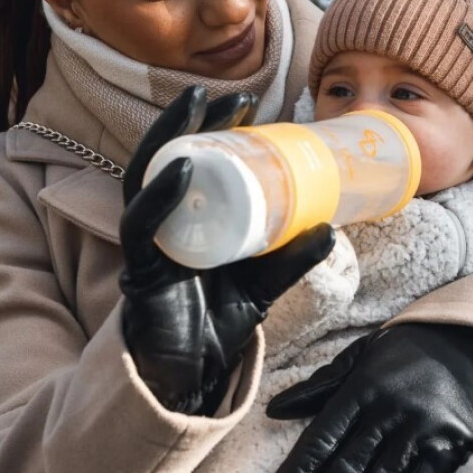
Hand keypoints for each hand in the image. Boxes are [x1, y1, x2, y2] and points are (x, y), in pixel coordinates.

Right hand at [120, 85, 334, 414]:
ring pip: (146, 178)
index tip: (249, 106)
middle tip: (232, 96)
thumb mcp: (263, 282)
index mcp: (191, 222)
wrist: (194, 376)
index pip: (196, 165)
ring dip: (170, 138)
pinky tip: (182, 167)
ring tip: (197, 106)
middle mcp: (165, 225)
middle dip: (194, 122)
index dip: (217, 131)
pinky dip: (158, 195)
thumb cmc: (219, 322)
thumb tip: (332, 228)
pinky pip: (141, 226)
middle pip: (171, 160)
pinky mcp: (140, 270)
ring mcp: (149, 244)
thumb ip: (291, 258)